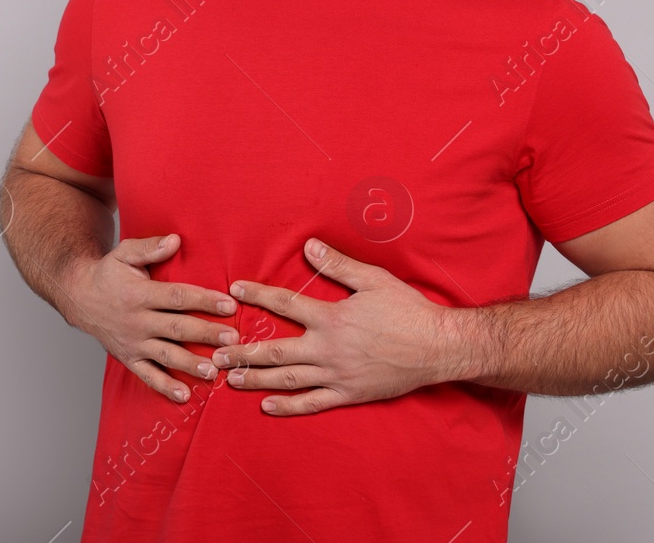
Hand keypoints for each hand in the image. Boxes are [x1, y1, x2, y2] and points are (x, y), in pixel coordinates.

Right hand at [61, 234, 239, 403]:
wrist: (79, 298)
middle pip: (177, 328)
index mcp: (139, 294)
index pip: (177, 297)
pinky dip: (165, 387)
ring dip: (190, 364)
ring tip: (214, 371)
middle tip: (233, 339)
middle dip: (206, 334)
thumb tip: (176, 240)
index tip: (229, 305)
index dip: (204, 301)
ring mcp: (133, 343)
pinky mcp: (129, 358)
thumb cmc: (108, 274)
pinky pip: (148, 376)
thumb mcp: (124, 253)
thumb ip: (150, 247)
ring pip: (166, 355)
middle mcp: (137, 321)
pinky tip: (185, 396)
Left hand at [210, 237, 467, 415]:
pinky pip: (313, 403)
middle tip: (215, 352)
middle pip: (275, 351)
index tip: (233, 291)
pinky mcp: (348, 394)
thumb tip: (308, 247)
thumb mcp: (374, 280)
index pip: (285, 304)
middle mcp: (328, 348)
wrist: (438, 347)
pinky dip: (289, 406)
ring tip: (230, 379)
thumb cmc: (407, 310)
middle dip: (243, 351)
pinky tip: (267, 407)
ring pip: (288, 379)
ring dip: (256, 380)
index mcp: (331, 317)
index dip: (257, 295)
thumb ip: (338, 265)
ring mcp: (337, 374)